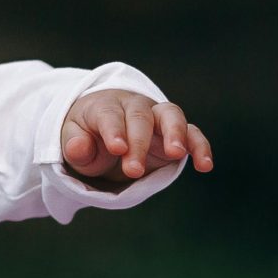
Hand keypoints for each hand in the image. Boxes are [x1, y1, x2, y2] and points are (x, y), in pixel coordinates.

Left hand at [60, 89, 212, 185]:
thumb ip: (74, 145)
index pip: (110, 115)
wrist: (103, 128)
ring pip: (171, 115)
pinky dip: (200, 146)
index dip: (113, 130)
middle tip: (132, 171)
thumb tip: (78, 148)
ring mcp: (157, 118)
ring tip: (176, 154)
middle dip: (138, 143)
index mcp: (105, 106)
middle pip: (140, 118)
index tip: (116, 149)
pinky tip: (205, 165)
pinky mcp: (175, 133)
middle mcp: (134, 107)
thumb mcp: (73, 140)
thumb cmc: (86, 134)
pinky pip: (191, 133)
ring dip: (175, 133)